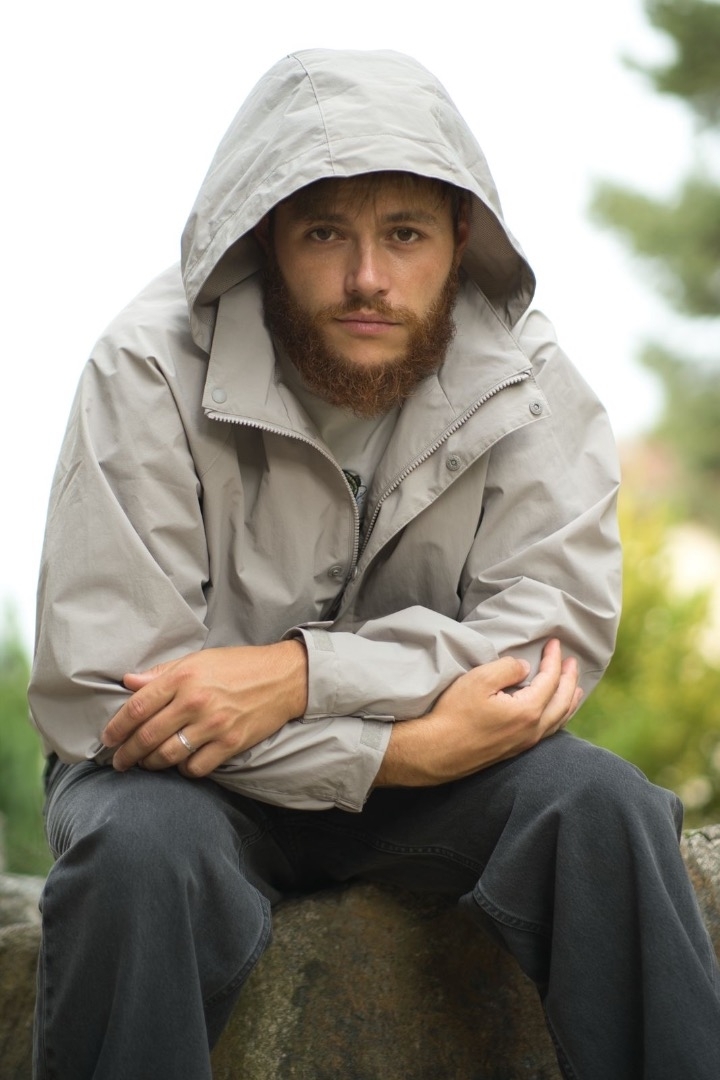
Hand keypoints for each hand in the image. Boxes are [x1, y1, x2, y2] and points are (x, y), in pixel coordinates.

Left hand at [101, 640, 307, 776]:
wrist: (283, 677)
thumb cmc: (239, 666)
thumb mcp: (199, 660)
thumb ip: (162, 673)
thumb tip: (128, 682)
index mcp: (184, 677)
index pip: (138, 707)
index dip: (117, 727)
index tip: (108, 738)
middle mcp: (196, 701)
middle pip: (148, 735)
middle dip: (127, 753)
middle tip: (119, 761)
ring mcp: (214, 725)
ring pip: (168, 755)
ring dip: (151, 763)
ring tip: (146, 763)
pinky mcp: (231, 744)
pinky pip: (196, 767)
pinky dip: (183, 769)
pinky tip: (181, 763)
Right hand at [375, 638, 580, 786]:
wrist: (436, 751)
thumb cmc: (454, 714)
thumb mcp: (479, 680)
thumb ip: (507, 669)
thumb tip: (524, 668)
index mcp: (528, 711)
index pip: (550, 680)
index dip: (554, 659)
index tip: (555, 643)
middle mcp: (532, 730)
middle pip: (562, 701)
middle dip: (570, 679)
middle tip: (572, 662)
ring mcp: (525, 743)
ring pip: (558, 720)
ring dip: (569, 700)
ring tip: (575, 689)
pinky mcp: (514, 750)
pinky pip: (548, 731)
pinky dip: (558, 717)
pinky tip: (554, 715)